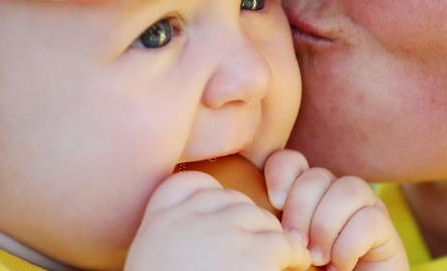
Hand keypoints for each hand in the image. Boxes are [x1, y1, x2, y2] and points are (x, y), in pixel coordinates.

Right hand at [126, 170, 312, 270]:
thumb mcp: (154, 264)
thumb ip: (174, 240)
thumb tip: (209, 237)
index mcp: (156, 226)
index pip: (186, 184)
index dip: (211, 199)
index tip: (219, 225)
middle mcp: (185, 220)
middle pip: (230, 200)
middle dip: (246, 224)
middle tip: (254, 254)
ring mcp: (219, 233)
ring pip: (260, 218)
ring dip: (270, 240)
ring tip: (275, 262)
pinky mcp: (251, 254)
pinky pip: (283, 242)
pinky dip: (292, 256)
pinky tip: (292, 268)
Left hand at [265, 150, 408, 270]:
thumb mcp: (286, 251)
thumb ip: (276, 227)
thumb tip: (260, 206)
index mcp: (307, 197)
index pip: (291, 161)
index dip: (282, 171)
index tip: (274, 202)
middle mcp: (336, 197)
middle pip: (317, 175)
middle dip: (301, 208)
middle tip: (295, 243)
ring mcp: (364, 211)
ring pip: (348, 188)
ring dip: (326, 226)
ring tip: (317, 259)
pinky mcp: (387, 231)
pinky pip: (370, 218)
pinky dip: (348, 245)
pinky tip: (340, 265)